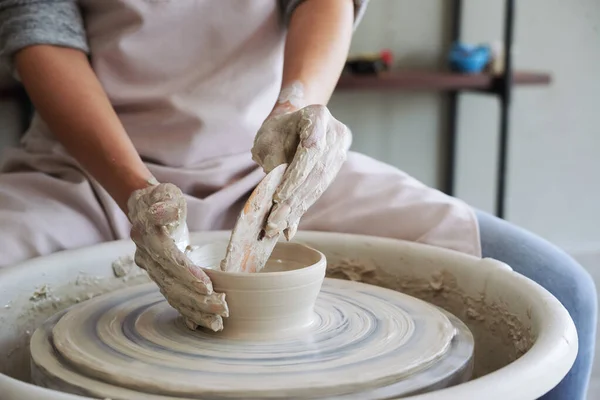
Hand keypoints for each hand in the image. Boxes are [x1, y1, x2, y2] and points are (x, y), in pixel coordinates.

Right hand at [127, 183, 228, 330]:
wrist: (143, 208)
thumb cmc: (159, 198)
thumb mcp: (163, 192)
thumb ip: (164, 202)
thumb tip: (168, 212)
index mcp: (148, 236)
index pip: (169, 259)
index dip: (188, 274)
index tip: (208, 286)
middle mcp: (147, 257)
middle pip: (173, 284)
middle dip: (197, 300)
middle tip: (222, 309)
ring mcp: (152, 270)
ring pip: (173, 295)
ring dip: (195, 311)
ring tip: (217, 323)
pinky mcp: (160, 277)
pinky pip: (173, 297)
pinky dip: (187, 312)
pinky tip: (202, 324)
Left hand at [252, 104, 350, 240]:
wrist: (291, 124)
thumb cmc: (276, 130)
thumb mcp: (267, 141)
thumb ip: (273, 166)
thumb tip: (278, 203)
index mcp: (318, 116)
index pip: (310, 149)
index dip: (296, 176)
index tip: (278, 197)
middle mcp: (335, 132)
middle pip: (317, 171)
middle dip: (294, 199)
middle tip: (274, 221)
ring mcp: (340, 149)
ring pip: (320, 184)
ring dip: (298, 207)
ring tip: (278, 225)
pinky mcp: (337, 165)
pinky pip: (320, 188)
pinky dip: (303, 205)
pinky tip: (289, 221)